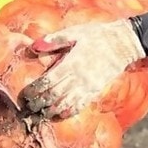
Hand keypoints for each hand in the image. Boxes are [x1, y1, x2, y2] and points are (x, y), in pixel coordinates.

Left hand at [20, 18, 144, 119]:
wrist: (123, 44)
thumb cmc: (97, 35)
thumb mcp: (75, 33)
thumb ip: (54, 40)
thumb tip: (34, 46)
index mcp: (71, 63)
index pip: (48, 81)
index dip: (35, 91)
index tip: (25, 96)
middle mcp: (79, 78)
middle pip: (54, 96)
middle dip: (39, 104)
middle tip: (27, 109)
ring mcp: (88, 86)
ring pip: (66, 104)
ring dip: (51, 111)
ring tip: (39, 115)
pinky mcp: (95, 91)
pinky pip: (80, 106)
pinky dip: (67, 112)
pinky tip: (59, 115)